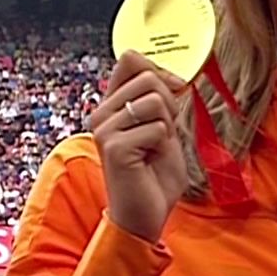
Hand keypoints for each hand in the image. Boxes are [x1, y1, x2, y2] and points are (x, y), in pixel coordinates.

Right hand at [89, 50, 189, 242]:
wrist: (145, 215)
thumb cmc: (154, 175)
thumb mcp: (162, 128)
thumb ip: (159, 99)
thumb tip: (169, 74)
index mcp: (111, 106)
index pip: (129, 60)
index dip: (160, 70)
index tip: (174, 89)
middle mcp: (101, 114)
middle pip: (147, 77)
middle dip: (169, 102)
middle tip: (164, 133)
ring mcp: (105, 129)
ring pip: (155, 101)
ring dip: (167, 126)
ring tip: (155, 148)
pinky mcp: (114, 147)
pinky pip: (158, 127)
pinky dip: (164, 145)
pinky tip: (149, 161)